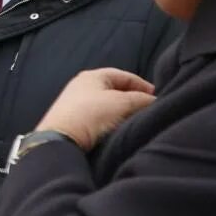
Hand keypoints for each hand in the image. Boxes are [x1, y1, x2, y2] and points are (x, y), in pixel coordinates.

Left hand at [36, 68, 155, 150]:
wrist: (60, 140)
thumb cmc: (92, 115)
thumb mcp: (122, 103)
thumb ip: (141, 99)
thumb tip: (153, 101)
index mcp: (92, 76)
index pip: (123, 76)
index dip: (141, 85)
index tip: (155, 96)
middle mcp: (80, 86)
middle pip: (114, 90)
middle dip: (132, 99)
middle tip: (146, 109)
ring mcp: (74, 104)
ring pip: (105, 105)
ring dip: (121, 111)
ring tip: (133, 120)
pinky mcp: (71, 121)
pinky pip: (96, 118)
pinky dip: (109, 121)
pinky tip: (116, 130)